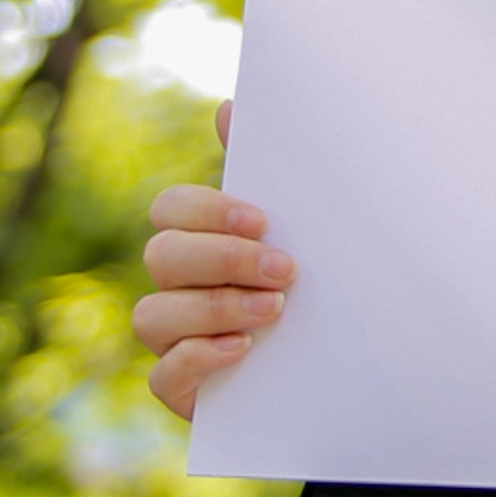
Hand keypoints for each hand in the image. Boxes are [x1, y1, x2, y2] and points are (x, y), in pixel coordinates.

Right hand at [133, 99, 296, 419]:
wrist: (342, 372)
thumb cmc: (315, 290)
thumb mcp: (304, 232)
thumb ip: (270, 176)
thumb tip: (230, 105)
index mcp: (200, 241)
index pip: (170, 208)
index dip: (208, 210)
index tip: (264, 220)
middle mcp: (176, 287)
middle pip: (161, 256)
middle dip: (222, 259)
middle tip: (286, 269)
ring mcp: (173, 340)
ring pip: (153, 315)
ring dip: (214, 308)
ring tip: (275, 312)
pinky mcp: (182, 391)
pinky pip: (162, 376)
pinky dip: (198, 358)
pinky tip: (243, 350)